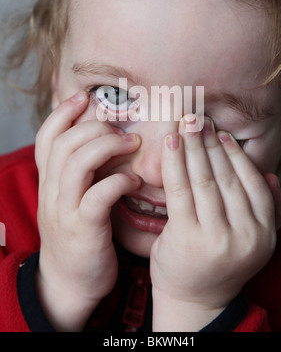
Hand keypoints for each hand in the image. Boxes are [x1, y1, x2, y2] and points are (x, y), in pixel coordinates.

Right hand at [35, 91, 140, 330]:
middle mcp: (51, 192)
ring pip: (77, 163)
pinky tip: (134, 179)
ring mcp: (64, 210)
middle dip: (95, 127)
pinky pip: (98, 195)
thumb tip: (100, 140)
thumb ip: (79, 172)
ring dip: (108, 146)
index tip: (85, 97)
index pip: (46, 137)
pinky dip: (119, 180)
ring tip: (132, 145)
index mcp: (49, 182)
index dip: (63, 113)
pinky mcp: (83, 229)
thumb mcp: (69, 199)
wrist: (69, 282)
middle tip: (123, 129)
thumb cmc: (79, 234)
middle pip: (65, 143)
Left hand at [150, 115, 280, 330]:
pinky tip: (170, 142)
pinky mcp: (186, 238)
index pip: (251, 182)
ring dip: (192, 147)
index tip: (220, 133)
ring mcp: (215, 238)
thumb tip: (271, 177)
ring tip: (185, 124)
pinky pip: (179, 190)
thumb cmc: (218, 261)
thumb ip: (267, 211)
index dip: (235, 154)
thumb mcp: (251, 239)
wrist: (193, 299)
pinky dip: (174, 162)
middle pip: (226, 177)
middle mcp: (244, 235)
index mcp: (263, 232)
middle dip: (209, 143)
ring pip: (204, 180)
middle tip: (198, 119)